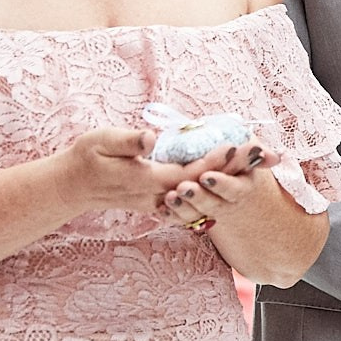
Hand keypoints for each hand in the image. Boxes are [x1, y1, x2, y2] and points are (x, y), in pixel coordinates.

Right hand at [51, 127, 255, 214]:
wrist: (73, 186)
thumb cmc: (86, 158)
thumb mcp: (101, 141)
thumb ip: (127, 141)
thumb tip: (151, 138)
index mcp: (148, 179)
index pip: (191, 172)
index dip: (217, 161)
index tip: (241, 147)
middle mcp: (159, 196)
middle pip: (205, 185)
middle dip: (236, 171)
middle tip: (267, 156)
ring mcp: (160, 202)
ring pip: (204, 193)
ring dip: (232, 179)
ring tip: (260, 164)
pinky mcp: (159, 202)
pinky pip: (194, 197)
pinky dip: (216, 186)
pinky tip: (234, 176)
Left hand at [163, 146, 282, 231]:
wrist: (244, 202)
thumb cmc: (245, 169)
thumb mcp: (254, 158)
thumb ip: (258, 153)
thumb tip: (274, 157)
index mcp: (243, 188)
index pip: (234, 188)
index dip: (221, 184)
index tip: (206, 177)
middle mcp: (227, 203)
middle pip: (213, 204)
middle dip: (198, 197)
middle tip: (182, 188)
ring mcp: (210, 211)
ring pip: (196, 215)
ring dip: (182, 208)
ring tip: (169, 197)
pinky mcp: (196, 215)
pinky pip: (184, 220)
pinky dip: (173, 216)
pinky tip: (162, 210)